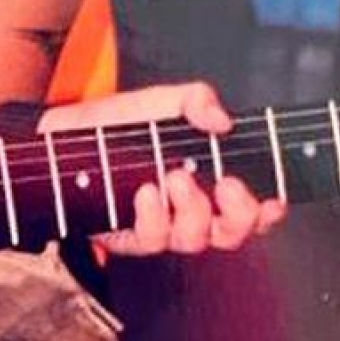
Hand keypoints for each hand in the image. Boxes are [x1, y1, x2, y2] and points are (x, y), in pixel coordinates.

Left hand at [45, 82, 288, 255]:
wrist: (65, 137)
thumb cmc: (119, 123)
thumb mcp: (162, 100)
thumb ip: (196, 100)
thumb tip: (222, 120)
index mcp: (209, 180)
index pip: (253, 208)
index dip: (269, 211)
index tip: (273, 197)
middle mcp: (190, 209)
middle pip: (234, 234)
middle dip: (239, 215)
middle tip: (226, 185)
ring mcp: (162, 226)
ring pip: (195, 240)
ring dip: (193, 211)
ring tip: (174, 178)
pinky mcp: (132, 235)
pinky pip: (154, 240)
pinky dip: (154, 217)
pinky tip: (144, 192)